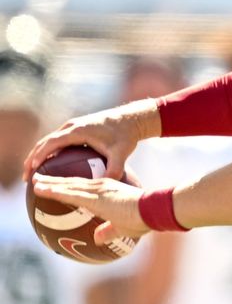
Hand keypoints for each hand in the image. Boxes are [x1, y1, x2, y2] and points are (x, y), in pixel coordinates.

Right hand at [24, 100, 159, 180]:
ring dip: (38, 154)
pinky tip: (49, 165)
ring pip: (50, 141)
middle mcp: (72, 126)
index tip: (32, 170)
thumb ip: (115, 169)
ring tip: (32, 172)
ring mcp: (73, 126)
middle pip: (45, 142)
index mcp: (78, 130)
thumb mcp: (121, 153)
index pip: (52, 143)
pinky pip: (58, 141)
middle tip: (26, 177)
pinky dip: (49, 151)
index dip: (39, 156)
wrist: (132, 119)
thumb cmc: (126, 135)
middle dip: (33, 158)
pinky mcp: (77, 128)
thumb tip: (108, 185)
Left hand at [32, 174, 148, 242]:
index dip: (70, 185)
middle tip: (39, 178)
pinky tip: (40, 190)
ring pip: (68, 185)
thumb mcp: (124, 228)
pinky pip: (69, 193)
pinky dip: (53, 191)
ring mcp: (97, 190)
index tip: (58, 184)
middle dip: (55, 180)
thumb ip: (109, 231)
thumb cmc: (144, 219)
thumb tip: (98, 239)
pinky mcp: (94, 197)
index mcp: (108, 192)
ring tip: (34, 181)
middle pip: (73, 182)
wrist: (153, 211)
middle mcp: (101, 186)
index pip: (85, 187)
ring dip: (49, 183)